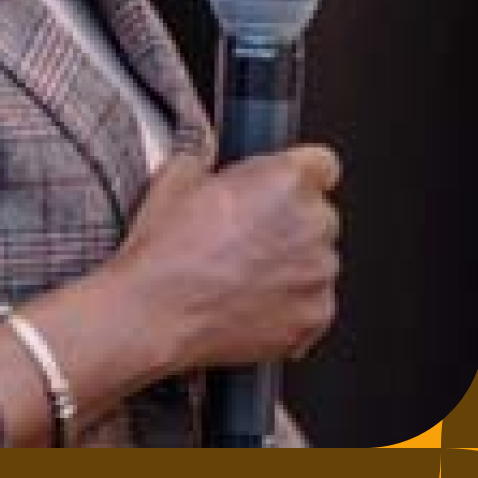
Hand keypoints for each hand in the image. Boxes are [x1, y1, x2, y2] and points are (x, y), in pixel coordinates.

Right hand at [108, 143, 341, 372]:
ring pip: (317, 258)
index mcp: (284, 181)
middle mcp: (311, 224)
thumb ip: (209, 160)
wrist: (154, 314)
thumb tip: (211, 162)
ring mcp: (317, 274)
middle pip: (319, 212)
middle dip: (289, 219)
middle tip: (246, 231)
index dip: (298, 173)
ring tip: (242, 270)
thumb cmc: (165, 253)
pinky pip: (314, 300)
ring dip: (292, 261)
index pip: (323, 163)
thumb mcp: (174, 178)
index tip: (282, 184)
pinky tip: (249, 298)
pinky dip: (291, 300)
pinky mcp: (315, 316)